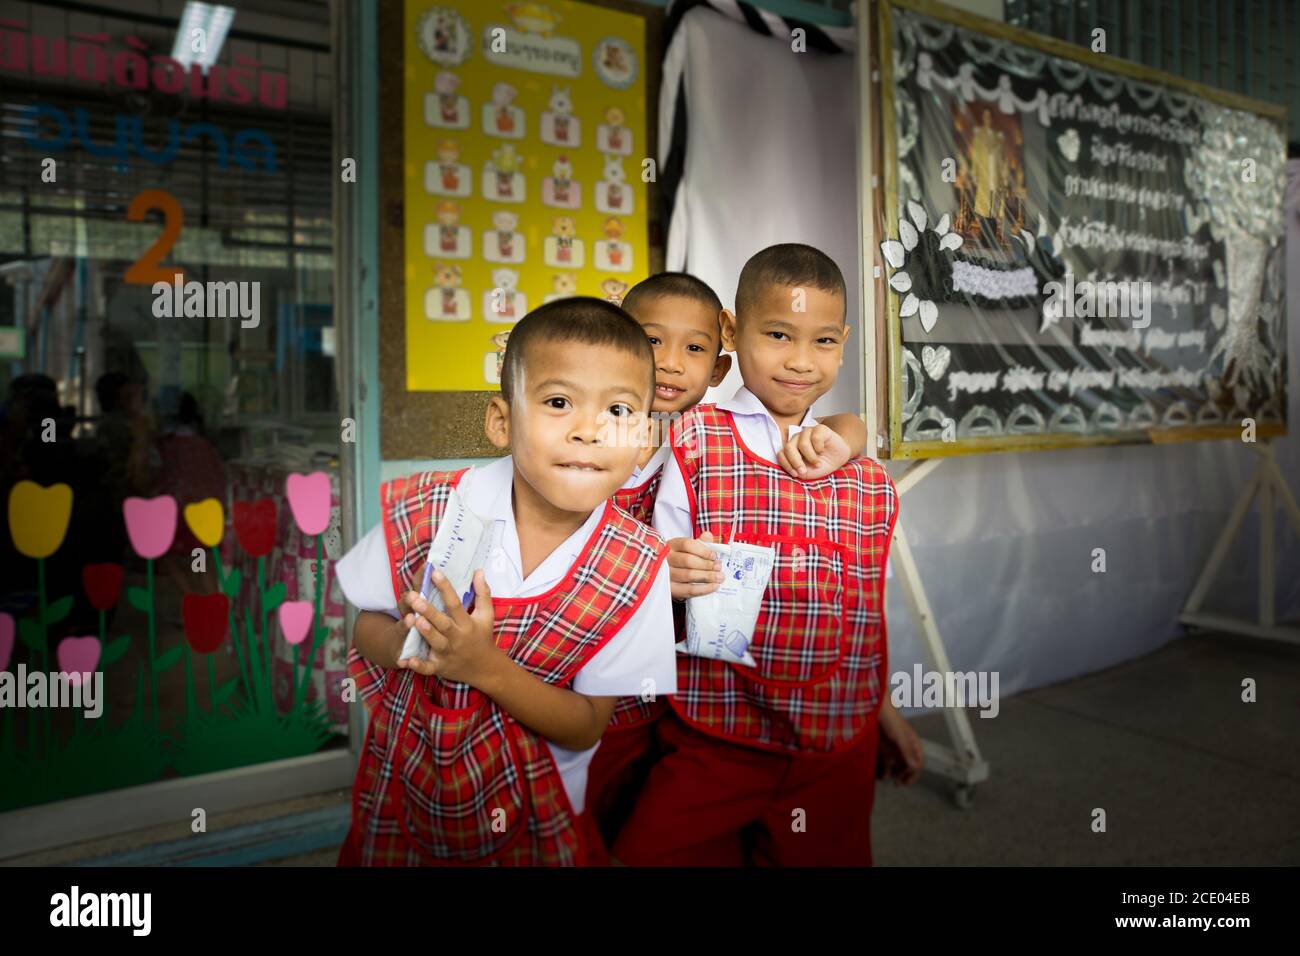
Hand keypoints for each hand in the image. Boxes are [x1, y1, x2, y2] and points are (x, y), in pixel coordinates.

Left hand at [398, 569, 498, 687]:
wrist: (485, 668)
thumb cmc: (482, 637)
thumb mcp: (486, 615)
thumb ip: (482, 593)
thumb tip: (478, 571)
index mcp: (467, 623)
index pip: (455, 603)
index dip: (445, 587)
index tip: (435, 572)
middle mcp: (457, 638)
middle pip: (443, 623)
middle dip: (429, 611)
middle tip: (415, 598)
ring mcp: (448, 653)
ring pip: (435, 642)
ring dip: (425, 633)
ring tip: (413, 620)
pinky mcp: (440, 667)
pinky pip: (428, 668)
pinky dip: (419, 665)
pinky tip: (408, 660)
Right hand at [667, 531, 722, 600]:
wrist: (667, 578)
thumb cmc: (680, 561)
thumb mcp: (687, 549)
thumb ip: (699, 543)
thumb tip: (708, 536)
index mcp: (671, 545)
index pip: (687, 544)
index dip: (703, 550)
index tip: (714, 556)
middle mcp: (665, 559)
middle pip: (688, 560)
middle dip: (706, 564)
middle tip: (719, 567)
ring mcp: (666, 575)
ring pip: (689, 575)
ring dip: (707, 576)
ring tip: (719, 577)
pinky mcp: (670, 589)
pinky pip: (689, 589)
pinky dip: (704, 588)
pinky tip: (713, 586)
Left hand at [778, 423, 850, 479]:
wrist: (838, 458)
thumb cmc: (821, 464)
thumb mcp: (807, 472)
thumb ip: (797, 471)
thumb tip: (793, 470)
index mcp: (791, 449)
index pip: (780, 453)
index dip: (786, 464)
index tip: (796, 474)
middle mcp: (797, 439)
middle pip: (788, 447)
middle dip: (796, 462)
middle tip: (804, 471)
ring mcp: (808, 432)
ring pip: (802, 444)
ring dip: (811, 457)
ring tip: (817, 463)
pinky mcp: (820, 429)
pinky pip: (815, 438)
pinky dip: (819, 448)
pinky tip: (822, 451)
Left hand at [876, 699, 923, 785]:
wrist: (873, 707)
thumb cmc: (890, 720)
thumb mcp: (899, 737)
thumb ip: (907, 751)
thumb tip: (914, 767)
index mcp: (913, 743)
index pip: (918, 763)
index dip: (913, 775)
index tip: (904, 783)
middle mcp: (904, 746)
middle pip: (907, 765)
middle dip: (902, 775)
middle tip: (896, 783)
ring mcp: (893, 746)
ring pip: (895, 764)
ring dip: (891, 772)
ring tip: (884, 778)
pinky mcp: (882, 746)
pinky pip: (884, 760)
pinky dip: (882, 767)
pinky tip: (877, 772)